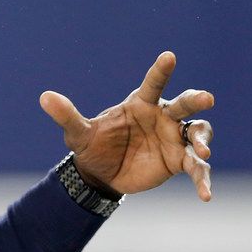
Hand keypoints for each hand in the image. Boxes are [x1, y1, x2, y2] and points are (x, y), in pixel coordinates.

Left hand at [40, 51, 214, 200]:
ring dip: (202, 139)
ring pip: (196, 132)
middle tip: (207, 98)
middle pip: (184, 104)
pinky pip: (196, 167)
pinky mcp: (179, 161)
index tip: (169, 56)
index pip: (153, 84)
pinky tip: (206, 194)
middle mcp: (162, 117)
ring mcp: (173, 138)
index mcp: (141, 104)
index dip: (161, 70)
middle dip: (196, 99)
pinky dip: (203, 179)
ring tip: (202, 150)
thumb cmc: (94, 145)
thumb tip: (44, 97)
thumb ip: (67, 115)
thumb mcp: (79, 133)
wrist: (102, 174)